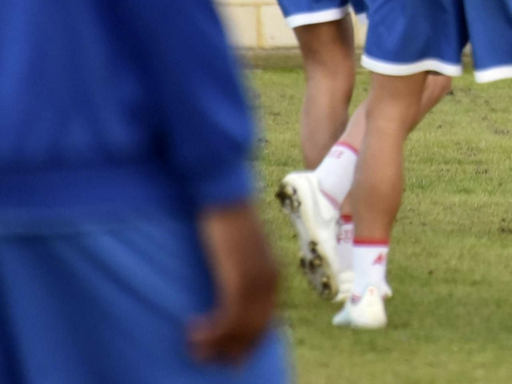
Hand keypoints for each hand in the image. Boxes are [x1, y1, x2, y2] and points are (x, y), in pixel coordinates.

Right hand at [189, 202, 277, 363]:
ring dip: (215, 344)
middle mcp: (269, 281)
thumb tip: (226, 288)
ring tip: (194, 350)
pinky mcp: (238, 278)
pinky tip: (192, 332)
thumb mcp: (238, 251)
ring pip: (240, 328)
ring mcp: (256, 281)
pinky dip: (211, 331)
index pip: (266, 321)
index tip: (231, 357)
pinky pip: (228, 317)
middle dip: (232, 349)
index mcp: (273, 276)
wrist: (225, 196)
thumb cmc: (226, 220)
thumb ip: (238, 270)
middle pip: (255, 329)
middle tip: (208, 361)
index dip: (249, 342)